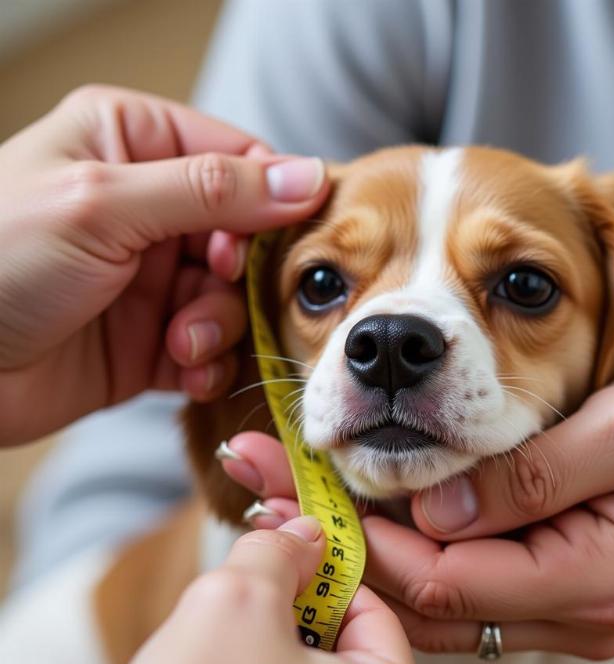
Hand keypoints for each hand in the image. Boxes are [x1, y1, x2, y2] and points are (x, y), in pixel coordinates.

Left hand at [0, 85, 328, 444]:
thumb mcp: (106, 204)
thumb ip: (213, 190)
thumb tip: (307, 177)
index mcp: (132, 143)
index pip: (239, 159)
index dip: (271, 202)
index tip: (274, 243)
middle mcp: (148, 208)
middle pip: (245, 236)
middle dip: (240, 275)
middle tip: (213, 290)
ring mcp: (152, 278)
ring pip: (233, 297)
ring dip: (221, 325)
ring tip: (182, 343)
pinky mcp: (151, 340)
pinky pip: (211, 348)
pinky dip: (209, 363)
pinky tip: (185, 369)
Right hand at [38, 518, 427, 663]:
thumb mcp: (240, 598)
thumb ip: (280, 553)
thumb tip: (302, 537)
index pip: (372, 611)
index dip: (323, 573)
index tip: (286, 554)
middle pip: (341, 651)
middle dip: (288, 616)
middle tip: (244, 599)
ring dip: (263, 658)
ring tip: (217, 655)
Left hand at [219, 353, 613, 657]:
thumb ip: (535, 474)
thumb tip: (435, 506)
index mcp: (593, 580)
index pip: (444, 577)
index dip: (360, 539)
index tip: (292, 489)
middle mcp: (567, 612)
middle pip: (422, 593)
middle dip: (334, 539)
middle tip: (259, 481)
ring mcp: (556, 606)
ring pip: (431, 591)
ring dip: (355, 541)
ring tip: (282, 491)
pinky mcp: (548, 584)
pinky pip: (456, 577)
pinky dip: (398, 543)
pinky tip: (352, 505)